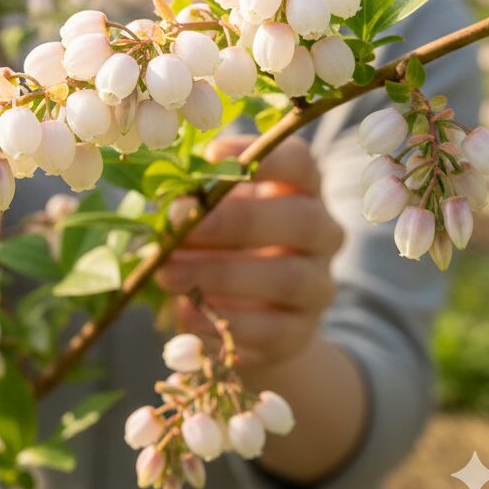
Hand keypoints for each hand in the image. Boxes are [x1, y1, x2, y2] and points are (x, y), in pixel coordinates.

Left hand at [153, 135, 344, 370]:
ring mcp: (318, 285)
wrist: (242, 312)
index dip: (263, 158)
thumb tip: (173, 205)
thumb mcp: (208, 211)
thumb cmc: (218, 240)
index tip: (211, 156)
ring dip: (220, 274)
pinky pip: (273, 330)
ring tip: (167, 273)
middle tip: (177, 224)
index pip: (300, 162)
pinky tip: (186, 310)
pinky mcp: (301, 332)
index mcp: (299, 188)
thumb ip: (195, 201)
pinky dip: (225, 320)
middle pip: (300, 220)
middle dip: (233, 222)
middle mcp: (321, 233)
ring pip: (288, 278)